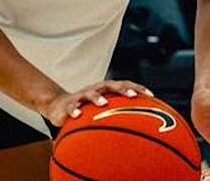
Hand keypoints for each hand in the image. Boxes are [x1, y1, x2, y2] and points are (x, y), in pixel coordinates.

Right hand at [39, 79, 154, 126]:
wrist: (58, 106)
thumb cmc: (86, 108)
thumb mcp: (102, 108)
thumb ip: (117, 112)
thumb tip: (139, 126)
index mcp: (106, 90)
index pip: (124, 84)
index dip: (137, 88)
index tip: (151, 95)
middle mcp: (95, 90)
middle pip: (111, 85)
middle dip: (122, 88)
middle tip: (132, 95)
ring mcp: (82, 96)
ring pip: (90, 94)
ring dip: (97, 97)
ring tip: (104, 103)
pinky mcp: (68, 104)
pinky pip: (72, 106)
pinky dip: (75, 110)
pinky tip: (78, 115)